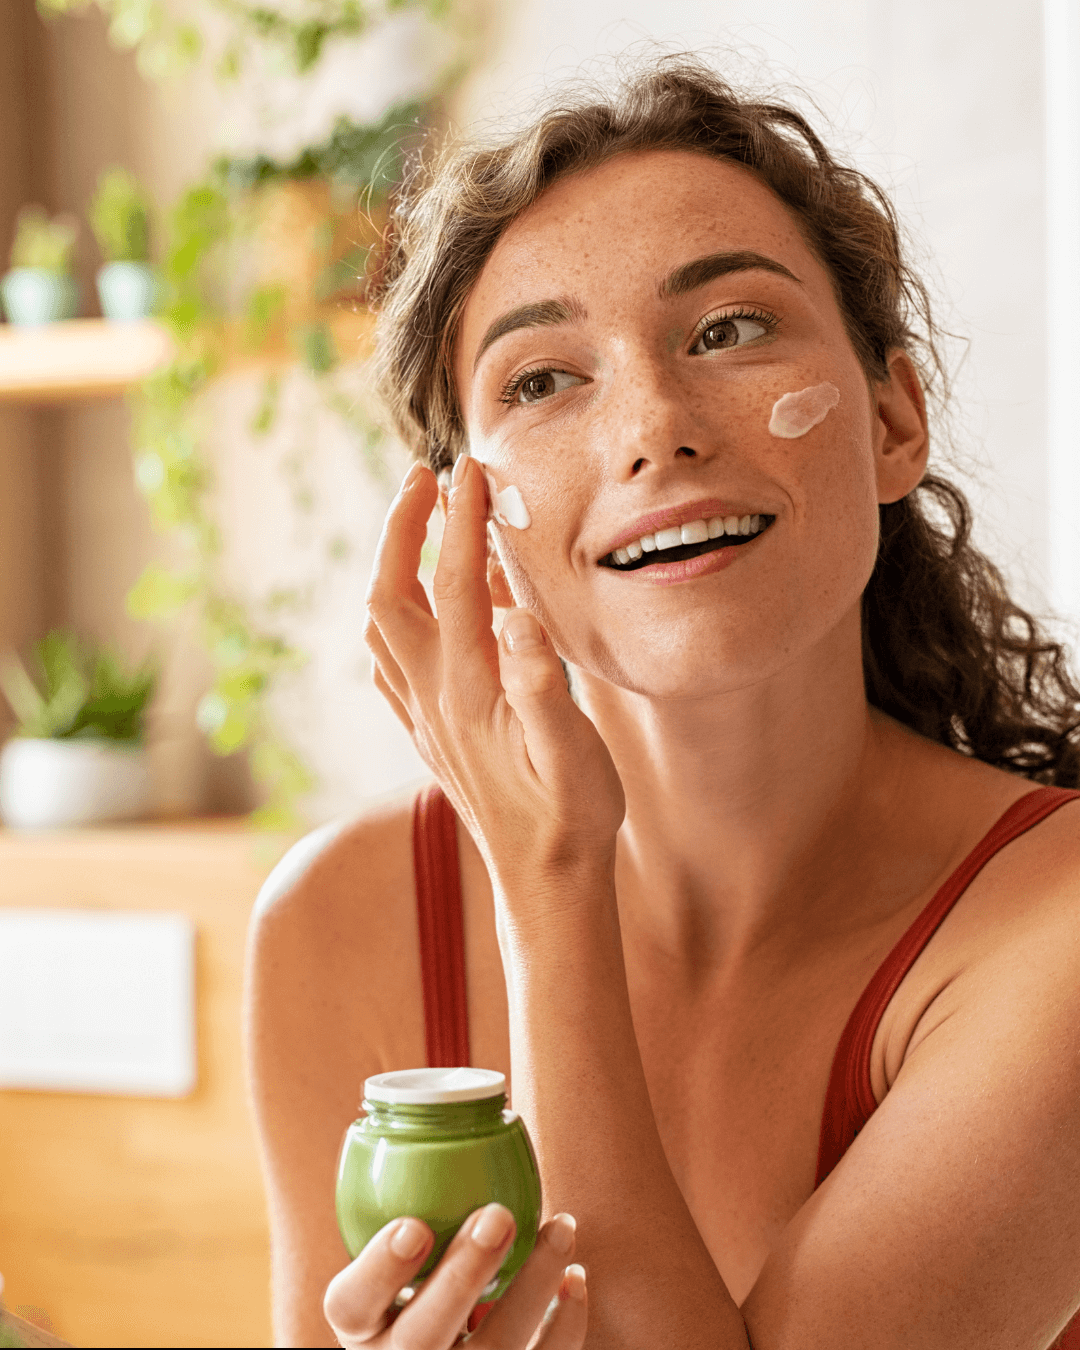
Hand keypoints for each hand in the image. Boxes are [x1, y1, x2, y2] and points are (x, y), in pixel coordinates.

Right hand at [324, 1204, 586, 1347]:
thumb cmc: (420, 1283)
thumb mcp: (394, 1260)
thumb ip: (406, 1208)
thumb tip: (447, 1102)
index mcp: (360, 1324)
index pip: (349, 1305)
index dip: (379, 1270)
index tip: (415, 1225)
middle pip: (421, 1338)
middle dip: (463, 1275)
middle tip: (497, 1215)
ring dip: (533, 1287)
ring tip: (561, 1227)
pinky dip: (566, 1327)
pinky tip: (576, 1279)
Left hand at [364, 457, 623, 906]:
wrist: (544, 884)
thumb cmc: (571, 818)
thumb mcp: (574, 756)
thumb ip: (544, 686)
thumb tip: (517, 617)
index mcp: (470, 691)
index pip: (454, 583)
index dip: (460, 520)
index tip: (472, 468)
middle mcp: (433, 698)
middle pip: (391, 594)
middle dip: (401, 527)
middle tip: (426, 478)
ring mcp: (424, 717)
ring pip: (382, 625)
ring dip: (393, 566)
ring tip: (419, 526)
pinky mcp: (429, 733)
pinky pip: (391, 662)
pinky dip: (396, 617)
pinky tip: (421, 609)